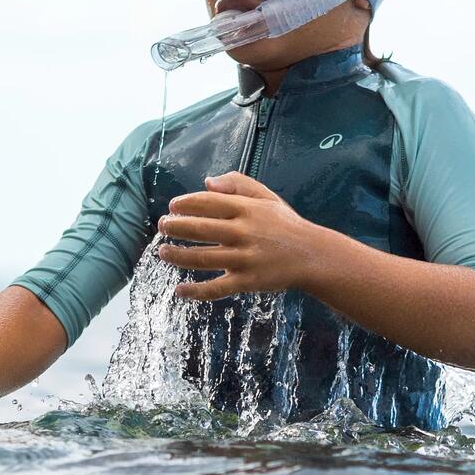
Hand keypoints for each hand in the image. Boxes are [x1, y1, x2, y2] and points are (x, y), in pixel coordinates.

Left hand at [155, 172, 337, 301]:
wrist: (312, 256)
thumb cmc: (285, 224)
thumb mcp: (267, 197)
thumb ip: (238, 184)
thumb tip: (206, 182)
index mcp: (248, 210)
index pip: (208, 203)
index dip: (186, 203)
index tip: (173, 206)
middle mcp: (244, 233)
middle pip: (200, 229)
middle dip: (175, 227)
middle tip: (162, 226)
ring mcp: (245, 259)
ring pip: (202, 258)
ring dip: (177, 256)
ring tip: (162, 253)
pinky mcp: (247, 282)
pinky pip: (216, 288)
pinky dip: (195, 291)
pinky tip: (179, 290)